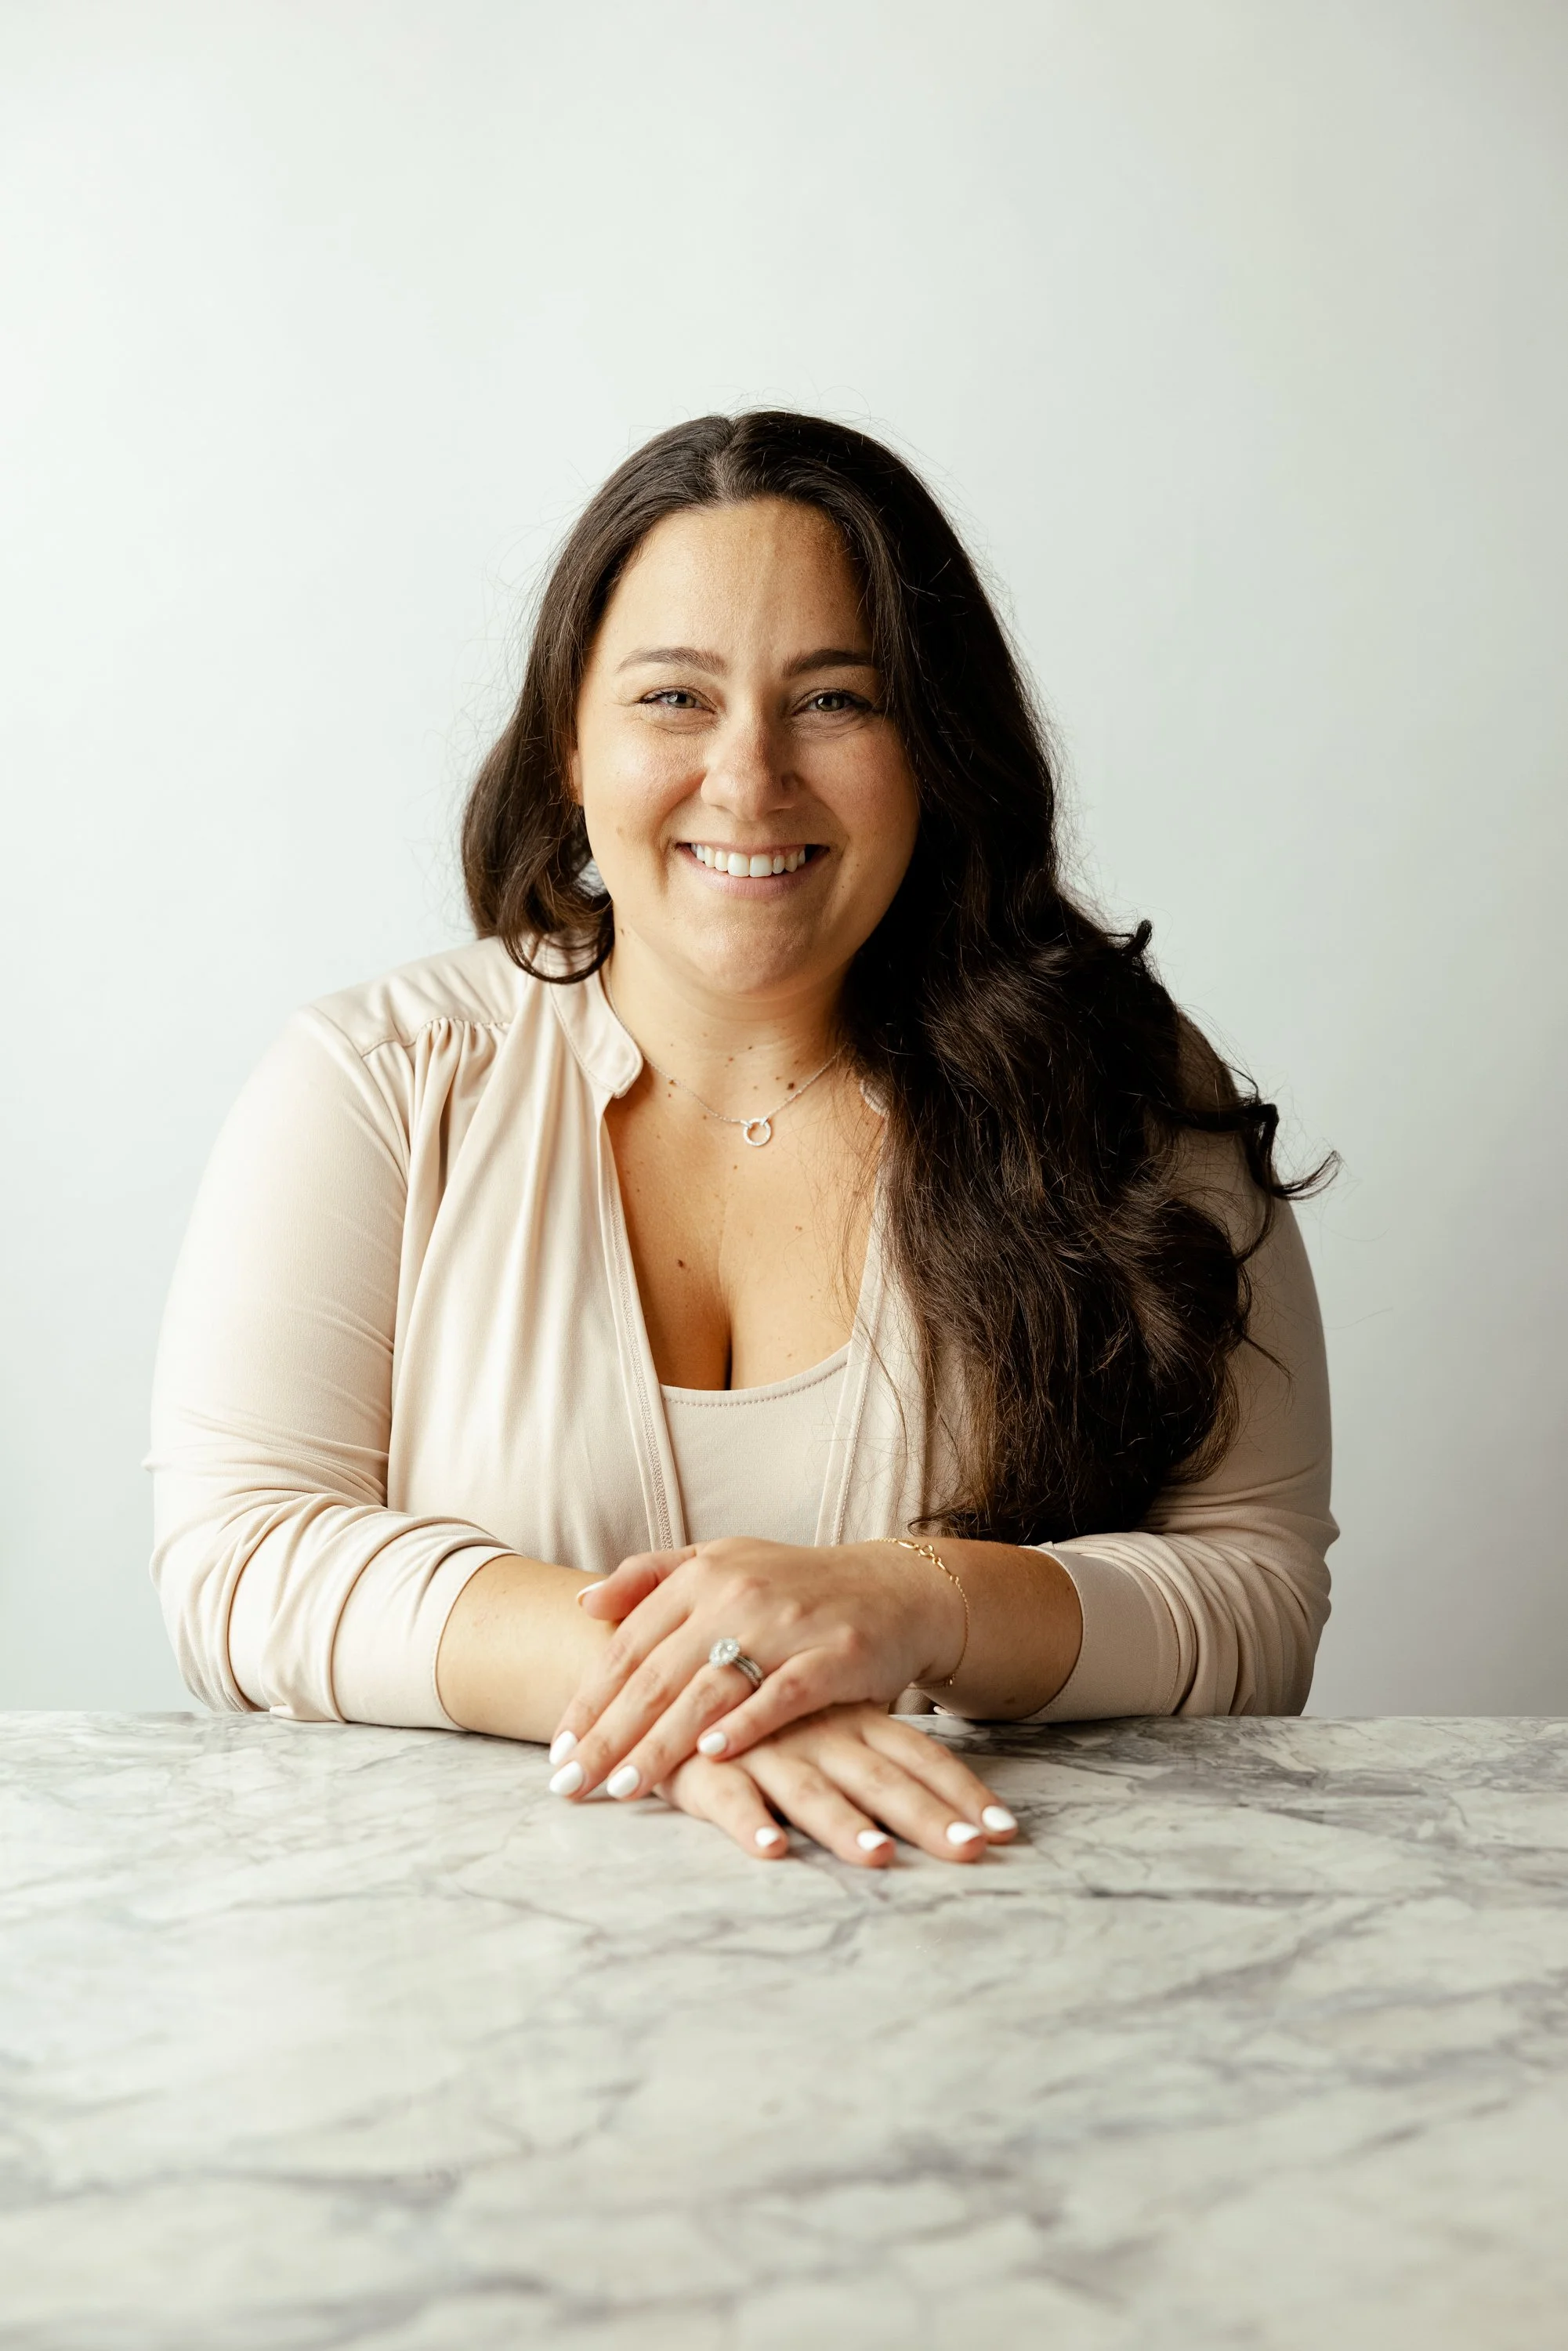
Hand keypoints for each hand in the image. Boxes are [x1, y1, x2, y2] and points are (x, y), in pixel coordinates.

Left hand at [547, 1536, 964, 1804]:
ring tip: (624, 1786)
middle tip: (573, 1783)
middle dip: (610, 1735)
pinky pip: (782, 1695)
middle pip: (658, 1675)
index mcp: (701, 1574)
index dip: (590, 1699)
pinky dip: (745, 1725)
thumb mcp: (720, 1562)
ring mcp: (786, 1623)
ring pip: (709, 1690)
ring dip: (662, 1742)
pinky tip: (711, 1756)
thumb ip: (650, 1577)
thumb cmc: (794, 1585)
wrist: (893, 1588)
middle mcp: (737, 1594)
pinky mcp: (833, 1654)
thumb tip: (583, 1603)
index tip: (559, 1749)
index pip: (629, 1645)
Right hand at [654, 1701, 1018, 1864]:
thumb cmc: (753, 1708)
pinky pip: (729, 1797)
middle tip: (973, 1852)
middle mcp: (817, 1735)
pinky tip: (771, 1850)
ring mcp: (763, 1751)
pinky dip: (749, 1823)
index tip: (1009, 1832)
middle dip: (930, 1818)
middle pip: (883, 1780)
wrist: (662, 1668)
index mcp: (849, 1721)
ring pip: (811, 1791)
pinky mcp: (703, 1769)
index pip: (920, 1757)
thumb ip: (868, 1746)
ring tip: (881, 1857)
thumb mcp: (819, 1716)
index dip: (963, 1793)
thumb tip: (928, 1799)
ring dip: (847, 1825)